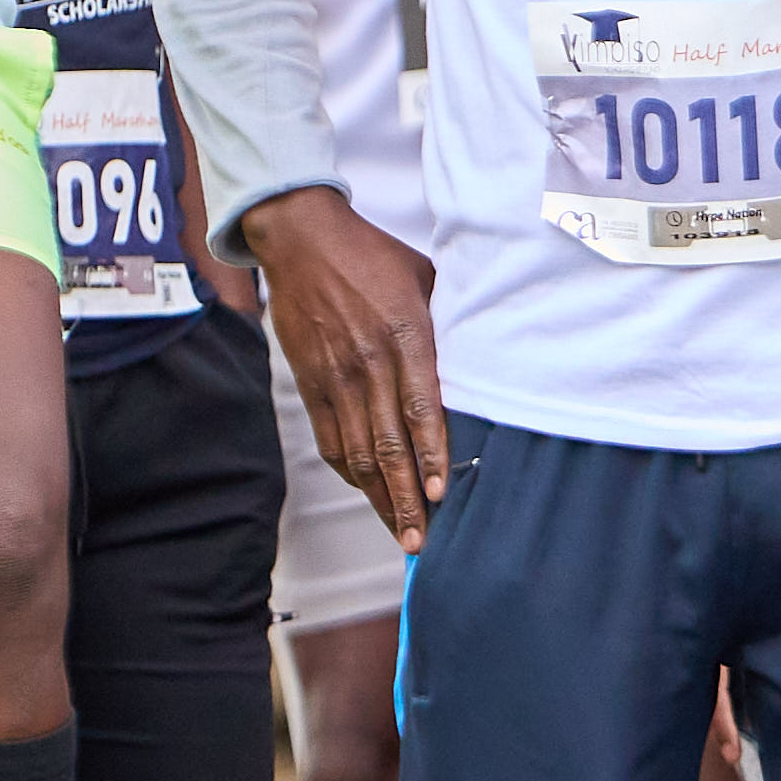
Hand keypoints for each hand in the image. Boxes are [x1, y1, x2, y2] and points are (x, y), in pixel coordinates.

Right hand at [239, 189, 447, 541]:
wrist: (301, 239)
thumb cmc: (373, 256)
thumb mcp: (425, 280)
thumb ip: (447, 327)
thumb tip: (479, 366)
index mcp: (404, 336)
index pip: (421, 410)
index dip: (432, 457)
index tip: (443, 496)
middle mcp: (368, 363)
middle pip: (387, 445)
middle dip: (405, 499)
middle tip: (420, 541)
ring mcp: (334, 377)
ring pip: (356, 452)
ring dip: (378, 497)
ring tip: (398, 533)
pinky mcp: (310, 382)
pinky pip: (330, 438)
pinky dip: (350, 471)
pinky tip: (368, 493)